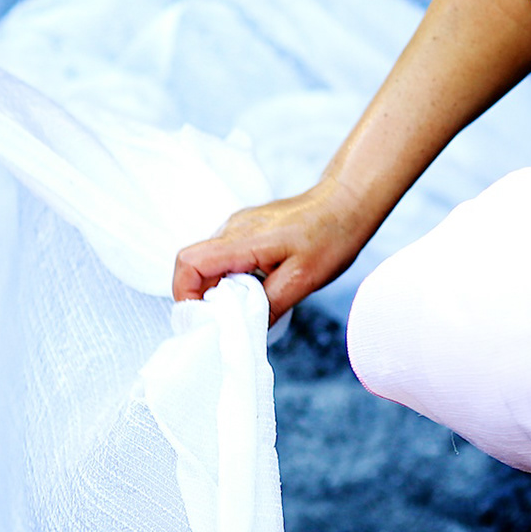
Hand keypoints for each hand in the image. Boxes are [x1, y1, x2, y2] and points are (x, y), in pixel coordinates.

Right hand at [172, 181, 376, 322]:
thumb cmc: (330, 235)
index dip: (185, 293)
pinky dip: (233, 279)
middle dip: (203, 297)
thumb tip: (249, 328)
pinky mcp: (247, 232)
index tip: (202, 317)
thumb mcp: (304, 278)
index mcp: (242, 239)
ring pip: (210, 264)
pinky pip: (227, 259)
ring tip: (248, 306)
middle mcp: (233, 230)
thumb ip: (271, 304)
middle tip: (228, 320)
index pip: (190, 262)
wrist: (346, 203)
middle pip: (195, 266)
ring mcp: (239, 228)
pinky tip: (258, 290)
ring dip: (220, 289)